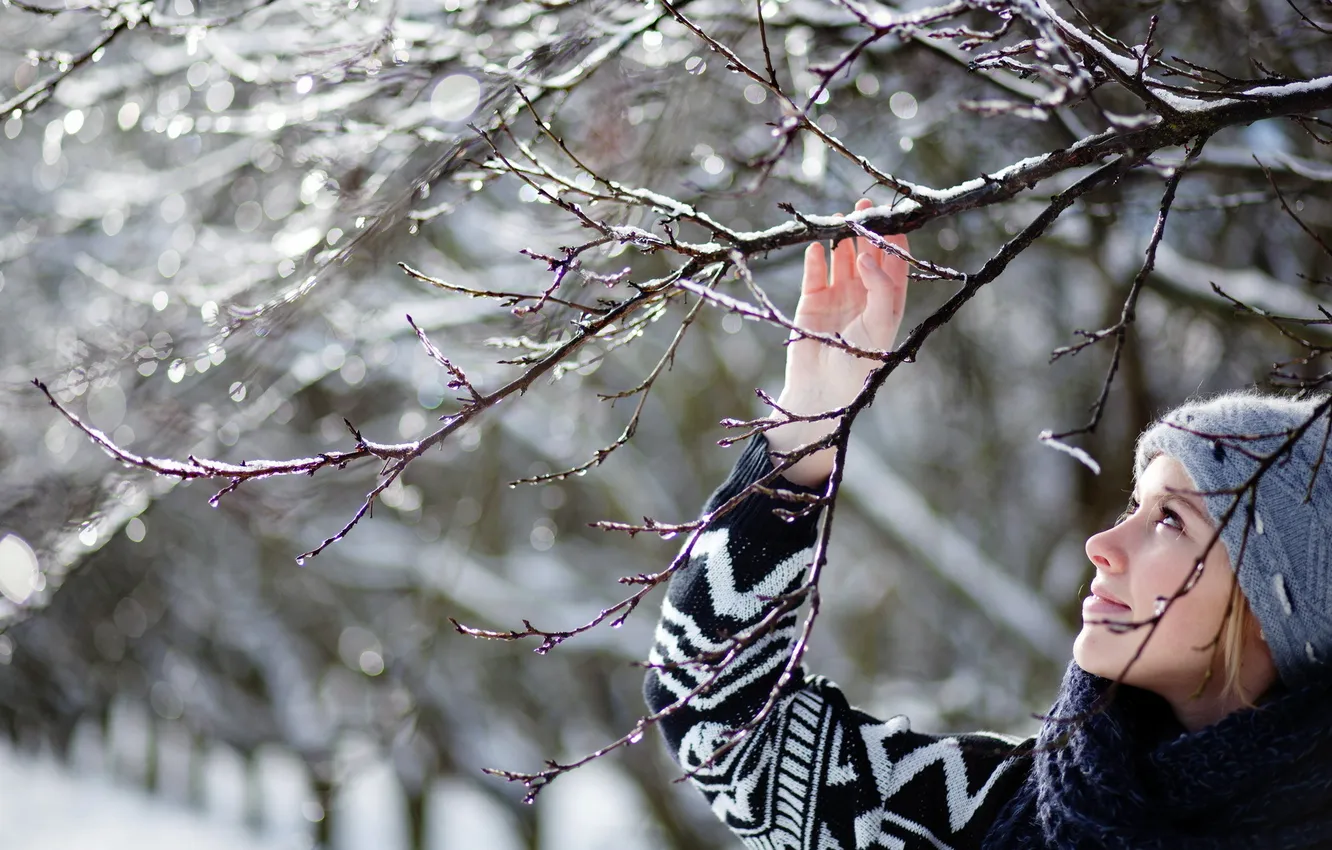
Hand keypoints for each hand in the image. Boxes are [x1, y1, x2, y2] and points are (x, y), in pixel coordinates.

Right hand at [766, 199, 909, 484]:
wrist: (823, 393)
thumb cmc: (860, 364)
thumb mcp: (881, 322)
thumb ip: (880, 285)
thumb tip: (866, 252)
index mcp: (888, 303)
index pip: (895, 263)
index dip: (894, 239)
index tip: (893, 215)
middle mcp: (864, 297)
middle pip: (867, 254)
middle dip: (867, 230)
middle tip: (863, 206)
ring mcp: (837, 298)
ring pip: (840, 259)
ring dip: (841, 239)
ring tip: (839, 218)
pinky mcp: (811, 303)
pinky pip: (814, 273)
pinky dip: (814, 258)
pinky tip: (814, 245)